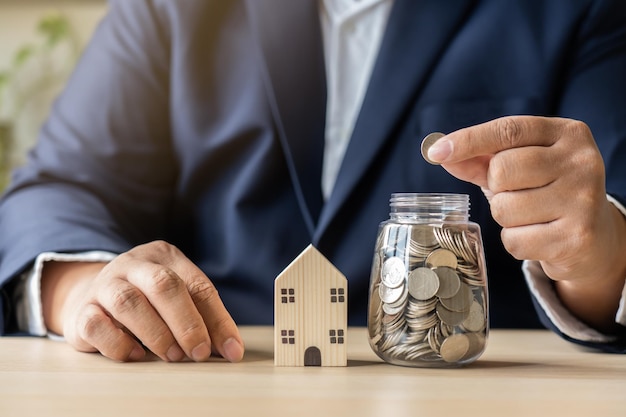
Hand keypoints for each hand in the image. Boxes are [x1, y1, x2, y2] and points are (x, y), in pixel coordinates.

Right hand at [41, 241, 244, 361]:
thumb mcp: (179, 300)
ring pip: (128, 302)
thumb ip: (204, 320)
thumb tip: (232, 351)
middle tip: (198, 352)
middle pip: (163, 285)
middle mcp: (133, 264)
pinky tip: (136, 354)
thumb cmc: (147, 301)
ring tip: (172, 356)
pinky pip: (97, 326)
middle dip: (186, 322)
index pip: (198, 285)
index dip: (217, 320)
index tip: (231, 351)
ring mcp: (105, 285)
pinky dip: (119, 344)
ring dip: (156, 333)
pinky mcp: (82, 311)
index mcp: (165, 257)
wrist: (91, 298)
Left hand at [427, 116, 625, 330]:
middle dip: (496, 187)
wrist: (596, 237)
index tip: (436, 151)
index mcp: (567, 134)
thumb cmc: (548, 193)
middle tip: (517, 193)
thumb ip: (481, 159)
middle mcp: (581, 162)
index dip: (469, 140)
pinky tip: (539, 236)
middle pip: (502, 170)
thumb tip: (440, 153)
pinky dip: (516, 242)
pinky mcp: (576, 237)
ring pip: (504, 209)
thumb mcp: (520, 167)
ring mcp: (582, 200)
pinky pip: (514, 241)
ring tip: (531, 216)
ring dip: (505, 218)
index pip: (508, 130)